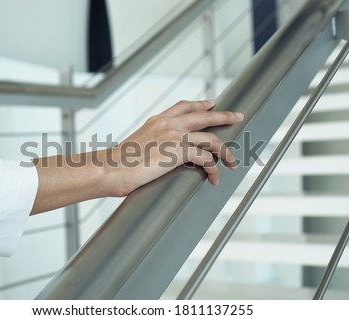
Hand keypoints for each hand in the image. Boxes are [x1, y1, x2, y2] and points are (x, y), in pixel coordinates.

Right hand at [99, 99, 243, 195]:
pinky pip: (205, 159)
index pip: (182, 106)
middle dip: (223, 116)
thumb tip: (158, 154)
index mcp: (156, 121)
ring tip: (232, 162)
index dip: (200, 104)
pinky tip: (214, 178)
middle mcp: (167, 124)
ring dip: (224, 151)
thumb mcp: (136, 145)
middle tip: (237, 115)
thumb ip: (151, 144)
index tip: (211, 103)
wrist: (110, 168)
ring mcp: (174, 136)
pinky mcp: (178, 152)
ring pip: (210, 138)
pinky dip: (213, 169)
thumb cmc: (118, 163)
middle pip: (203, 115)